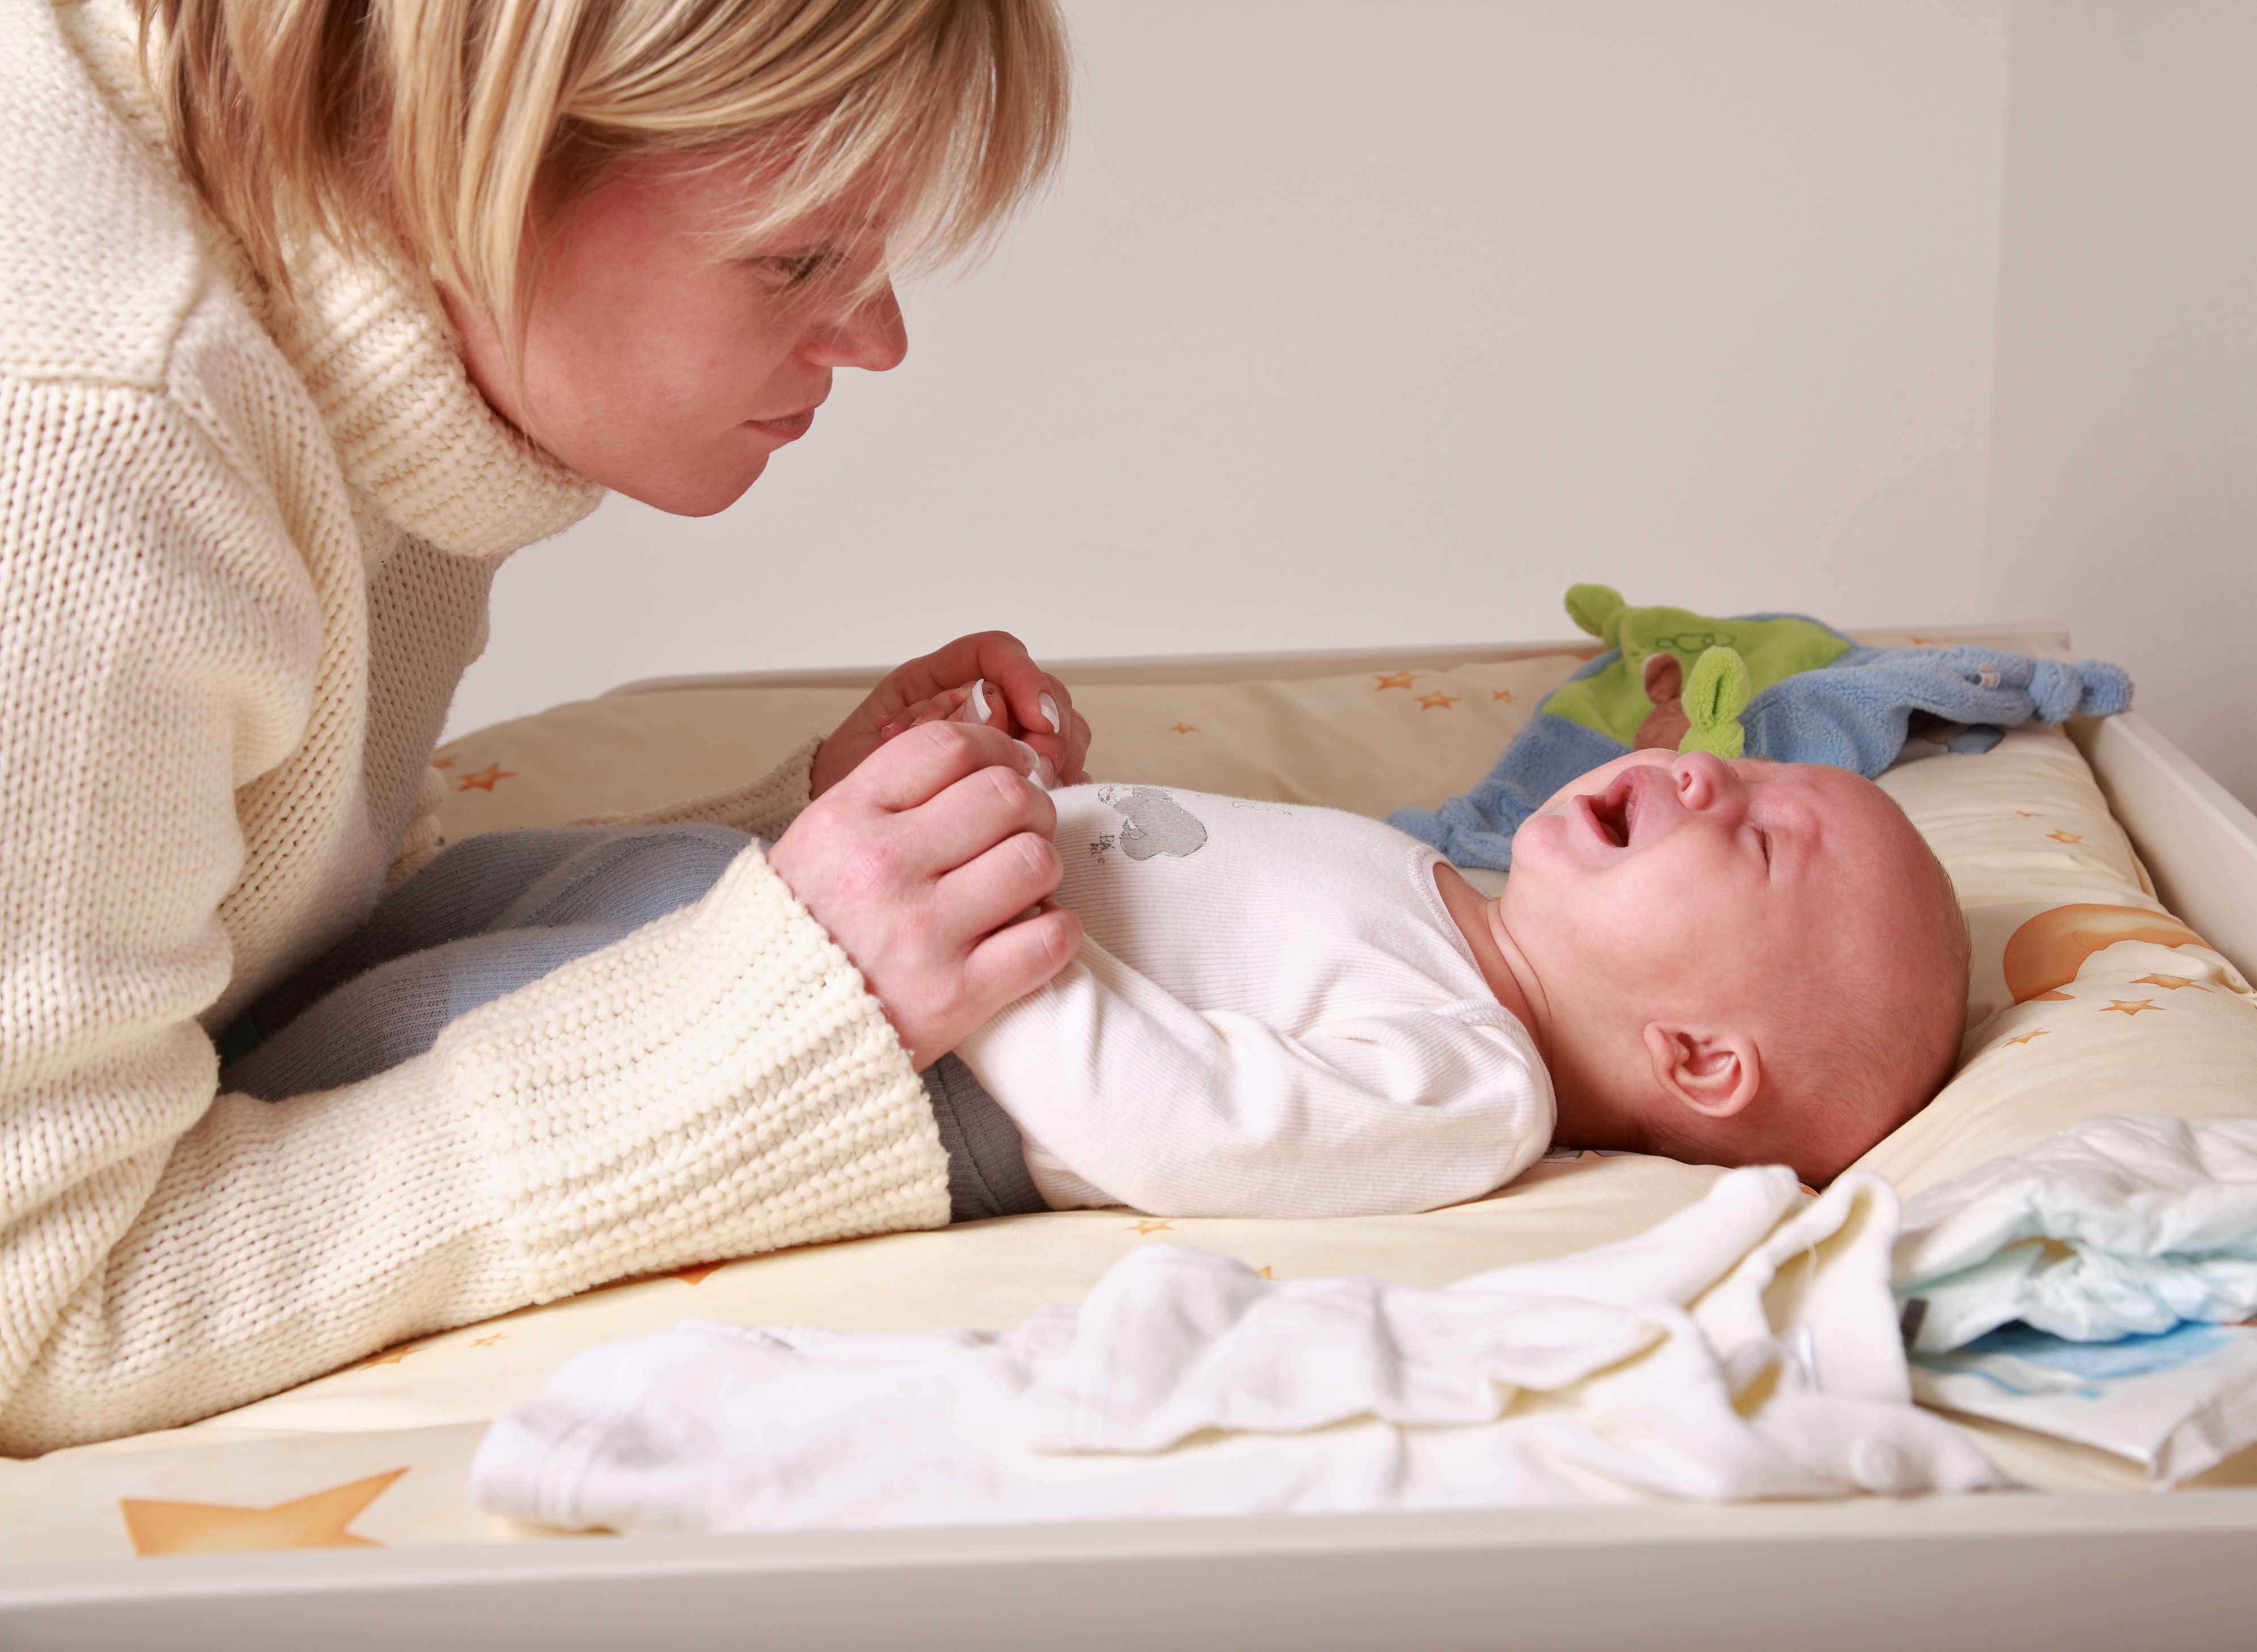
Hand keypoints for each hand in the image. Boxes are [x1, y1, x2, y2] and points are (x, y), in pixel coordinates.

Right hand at [768, 720, 1083, 1068]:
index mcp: (846, 818)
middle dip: (1030, 807)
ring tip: (1020, 885)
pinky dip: (1056, 931)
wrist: (764, 1035)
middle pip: (1006, 795)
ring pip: (1035, 859)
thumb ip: (887, 795)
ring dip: (1042, 867)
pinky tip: (1034, 932)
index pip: (949, 747)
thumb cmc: (801, 932)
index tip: (1010, 765)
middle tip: (1020, 830)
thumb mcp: (818, 842)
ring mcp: (923, 932)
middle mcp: (884, 867)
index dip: (997, 748)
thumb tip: (980, 753)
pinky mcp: (956, 995)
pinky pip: (1048, 939)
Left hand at [810, 632, 1091, 797]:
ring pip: (1060, 726)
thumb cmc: (849, 792)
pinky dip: (1066, 780)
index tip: (1035, 714)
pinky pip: (1062, 767)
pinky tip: (1053, 799)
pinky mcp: (1018, 779)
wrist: (844, 847)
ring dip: (1062, 753)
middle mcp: (976, 706)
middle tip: (1043, 763)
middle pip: (1041, 690)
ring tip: (1043, 786)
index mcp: (934, 683)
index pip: (995, 654)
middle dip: (1052, 724)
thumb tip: (992, 709)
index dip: (1024, 676)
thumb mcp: (875, 751)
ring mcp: (1002, 742)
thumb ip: (930, 726)